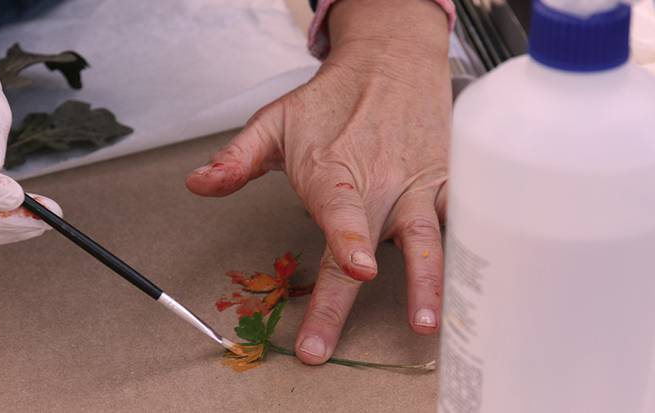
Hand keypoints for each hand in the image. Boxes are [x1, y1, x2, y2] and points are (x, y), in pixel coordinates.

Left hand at [187, 0, 450, 362]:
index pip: (339, 211)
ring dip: (429, 283)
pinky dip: (471, 252)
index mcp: (333, 171)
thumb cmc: (333, 97)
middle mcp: (378, 183)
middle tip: (324, 345)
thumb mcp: (275, 121)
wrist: (392, 60)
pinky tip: (476, 289)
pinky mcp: (446, 183)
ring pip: (427, 239)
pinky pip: (464, 219)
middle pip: (367, 246)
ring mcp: (416, 185)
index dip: (348, 240)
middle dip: (345, 300)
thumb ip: (237, 158)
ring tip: (427, 323)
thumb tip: (198, 183)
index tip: (357, 270)